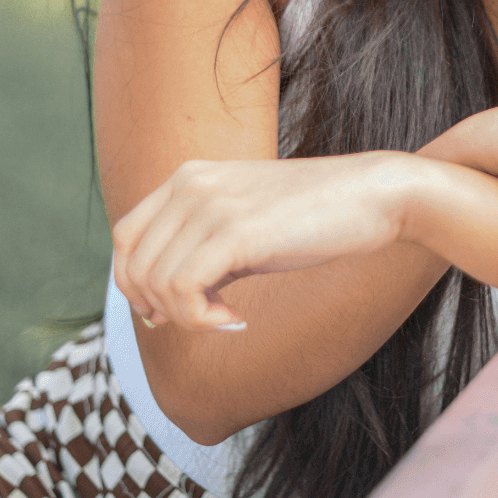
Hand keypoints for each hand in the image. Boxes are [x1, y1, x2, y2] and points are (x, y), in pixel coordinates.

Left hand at [112, 152, 417, 330]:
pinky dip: (202, 321)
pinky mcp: (235, 231)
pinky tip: (236, 320)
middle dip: (159, 308)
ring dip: (187, 319)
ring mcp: (211, 204)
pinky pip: (184, 292)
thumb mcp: (244, 222)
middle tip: (207, 319)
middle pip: (133, 266)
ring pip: (156, 285)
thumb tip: (156, 304)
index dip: (135, 284)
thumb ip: (201, 247)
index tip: (173, 310)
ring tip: (228, 318)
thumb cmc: (314, 215)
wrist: (372, 194)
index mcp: (189, 176)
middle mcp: (191, 184)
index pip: (124, 239)